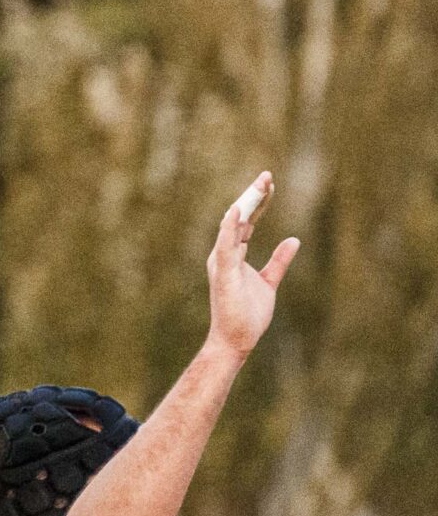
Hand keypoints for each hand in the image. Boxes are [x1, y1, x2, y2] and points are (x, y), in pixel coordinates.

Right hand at [206, 171, 300, 356]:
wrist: (236, 339)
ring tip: (259, 186)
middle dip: (253, 196)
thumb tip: (293, 240)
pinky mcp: (224, 272)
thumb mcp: (269, 282)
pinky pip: (226, 244)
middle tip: (267, 176)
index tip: (270, 184)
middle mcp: (224, 253)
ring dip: (246, 205)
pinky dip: (231, 226)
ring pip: (234, 225)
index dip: (259, 202)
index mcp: (233, 254)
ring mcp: (222, 261)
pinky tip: (238, 211)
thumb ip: (279, 260)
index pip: (247, 221)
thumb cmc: (247, 314)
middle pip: (240, 218)